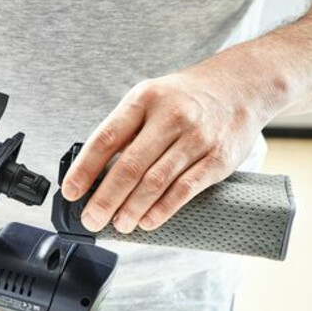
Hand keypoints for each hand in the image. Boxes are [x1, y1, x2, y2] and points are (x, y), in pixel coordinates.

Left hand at [62, 56, 280, 232]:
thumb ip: (124, 131)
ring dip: (132, 208)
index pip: (107, 138)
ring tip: (118, 224)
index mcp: (144, 99)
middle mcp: (170, 116)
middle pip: (130, 165)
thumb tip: (92, 175)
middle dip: (105, 198)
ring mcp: (197, 137)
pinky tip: (147, 221)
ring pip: (156, 181)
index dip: (85, 168)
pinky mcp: (218, 158)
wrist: (240, 86)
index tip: (71, 192)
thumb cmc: (184, 98)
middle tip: (91, 218)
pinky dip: (163, 209)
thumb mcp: (149, 99)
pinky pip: (185, 189)